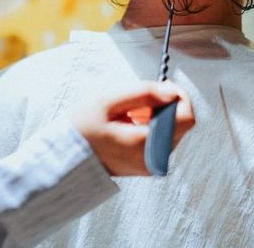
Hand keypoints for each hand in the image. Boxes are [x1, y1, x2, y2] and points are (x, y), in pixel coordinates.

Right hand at [69, 80, 194, 175]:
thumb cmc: (82, 129)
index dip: (180, 96)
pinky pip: (162, 141)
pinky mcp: (148, 166)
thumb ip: (143, 92)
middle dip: (165, 105)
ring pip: (172, 131)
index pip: (187, 117)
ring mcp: (152, 165)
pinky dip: (152, 127)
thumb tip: (171, 91)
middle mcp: (155, 158)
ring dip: (157, 116)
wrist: (66, 158)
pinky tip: (130, 123)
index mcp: (146, 143)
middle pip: (181, 123)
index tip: (162, 86)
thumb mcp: (108, 101)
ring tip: (129, 113)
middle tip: (137, 100)